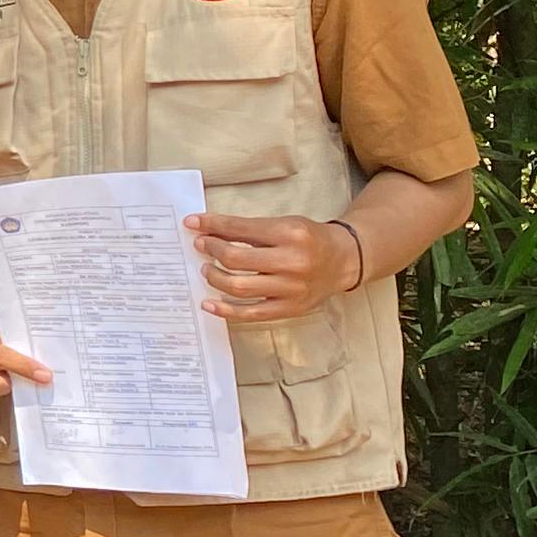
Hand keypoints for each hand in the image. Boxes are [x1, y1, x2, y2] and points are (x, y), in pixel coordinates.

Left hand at [191, 211, 350, 323]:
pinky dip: (225, 310)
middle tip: (201, 246)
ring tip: (207, 269)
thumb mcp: (284, 224)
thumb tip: (207, 229)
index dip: (211, 226)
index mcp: (291, 234)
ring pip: (239, 287)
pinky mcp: (290, 309)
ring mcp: (292, 289)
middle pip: (236, 259)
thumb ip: (248, 229)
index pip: (240, 229)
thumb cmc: (310, 240)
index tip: (192, 223)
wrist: (344, 260)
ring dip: (214, 277)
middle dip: (211, 250)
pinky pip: (251, 313)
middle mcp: (293, 262)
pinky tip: (209, 303)